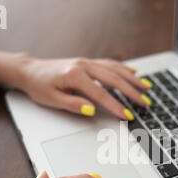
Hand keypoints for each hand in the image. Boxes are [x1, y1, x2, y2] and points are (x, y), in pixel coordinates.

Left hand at [15, 56, 152, 119]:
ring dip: (132, 78)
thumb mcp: (52, 100)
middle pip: (114, 79)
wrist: (30, 70)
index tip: (128, 115)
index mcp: (75, 76)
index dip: (116, 106)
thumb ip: (73, 105)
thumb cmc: (39, 86)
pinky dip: (123, 68)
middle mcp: (83, 66)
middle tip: (145, 103)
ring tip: (146, 87)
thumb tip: (91, 110)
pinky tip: (133, 71)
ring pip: (115, 69)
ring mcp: (86, 62)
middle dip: (132, 92)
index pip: (101, 94)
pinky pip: (109, 63)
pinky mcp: (87, 62)